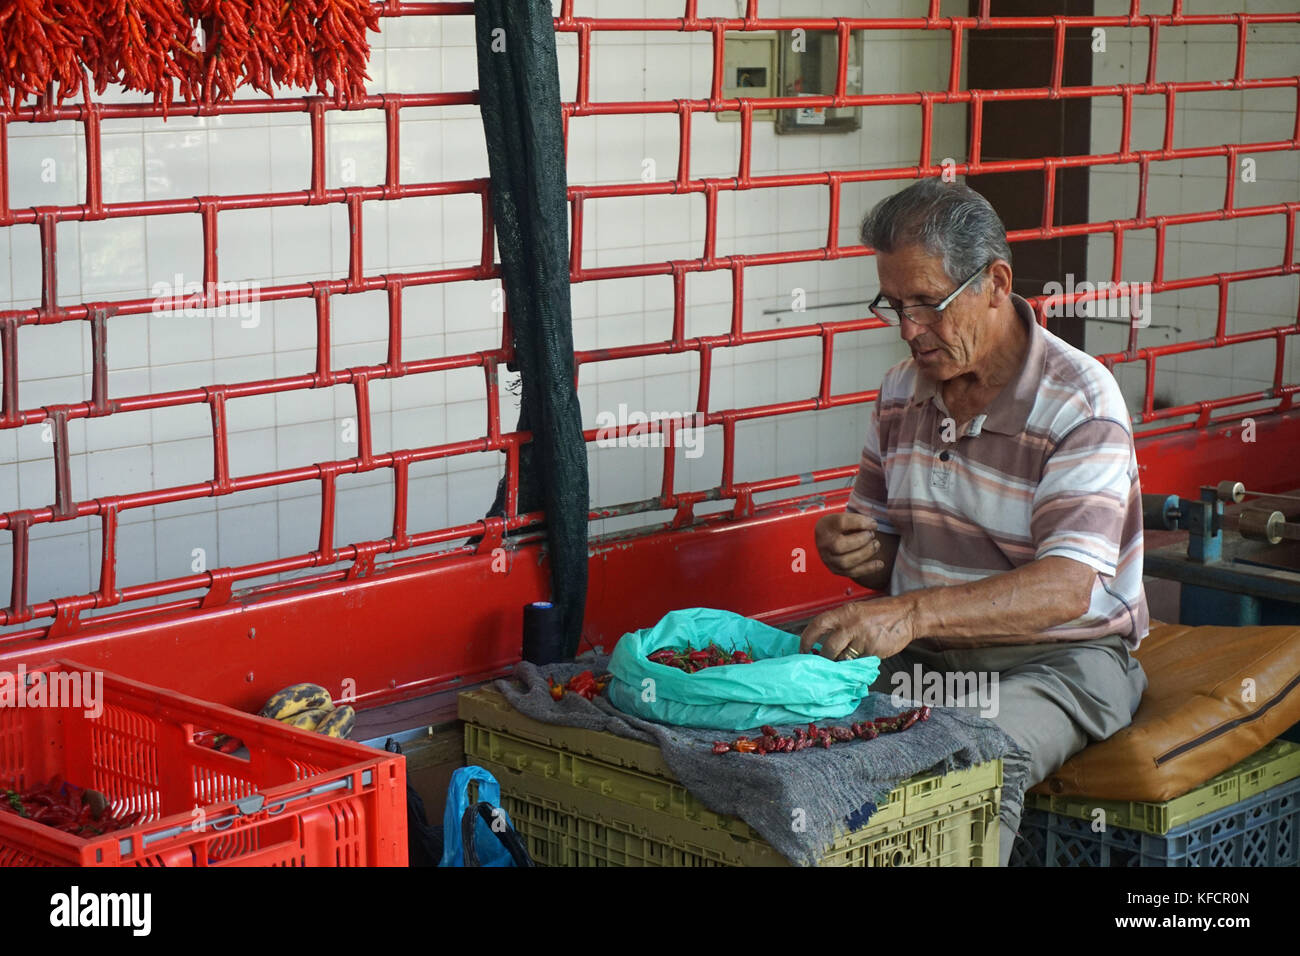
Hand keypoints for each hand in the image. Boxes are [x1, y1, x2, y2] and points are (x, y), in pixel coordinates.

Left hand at [799, 595, 918, 661]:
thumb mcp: (857, 611)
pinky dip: (856, 663)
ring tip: (841, 662)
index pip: (818, 624)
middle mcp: (851, 624)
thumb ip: (840, 623)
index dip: (806, 638)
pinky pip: (859, 662)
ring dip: (840, 663)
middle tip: (821, 662)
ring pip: (843, 658)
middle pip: (828, 648)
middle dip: (823, 658)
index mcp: (844, 612)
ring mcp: (863, 638)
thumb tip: (823, 639)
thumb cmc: (881, 612)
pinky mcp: (873, 651)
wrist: (907, 614)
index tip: (802, 649)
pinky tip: (859, 659)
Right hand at [815, 512, 885, 579]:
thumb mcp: (843, 517)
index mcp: (825, 526)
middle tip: (872, 535)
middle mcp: (823, 544)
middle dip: (861, 540)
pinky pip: (852, 573)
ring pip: (845, 562)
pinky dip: (868, 568)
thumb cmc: (839, 527)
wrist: (827, 540)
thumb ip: (857, 519)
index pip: (841, 523)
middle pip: (839, 545)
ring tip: (876, 545)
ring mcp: (828, 559)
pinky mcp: (835, 570)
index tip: (873, 524)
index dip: (860, 523)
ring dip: (865, 553)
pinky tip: (880, 563)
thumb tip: (873, 525)